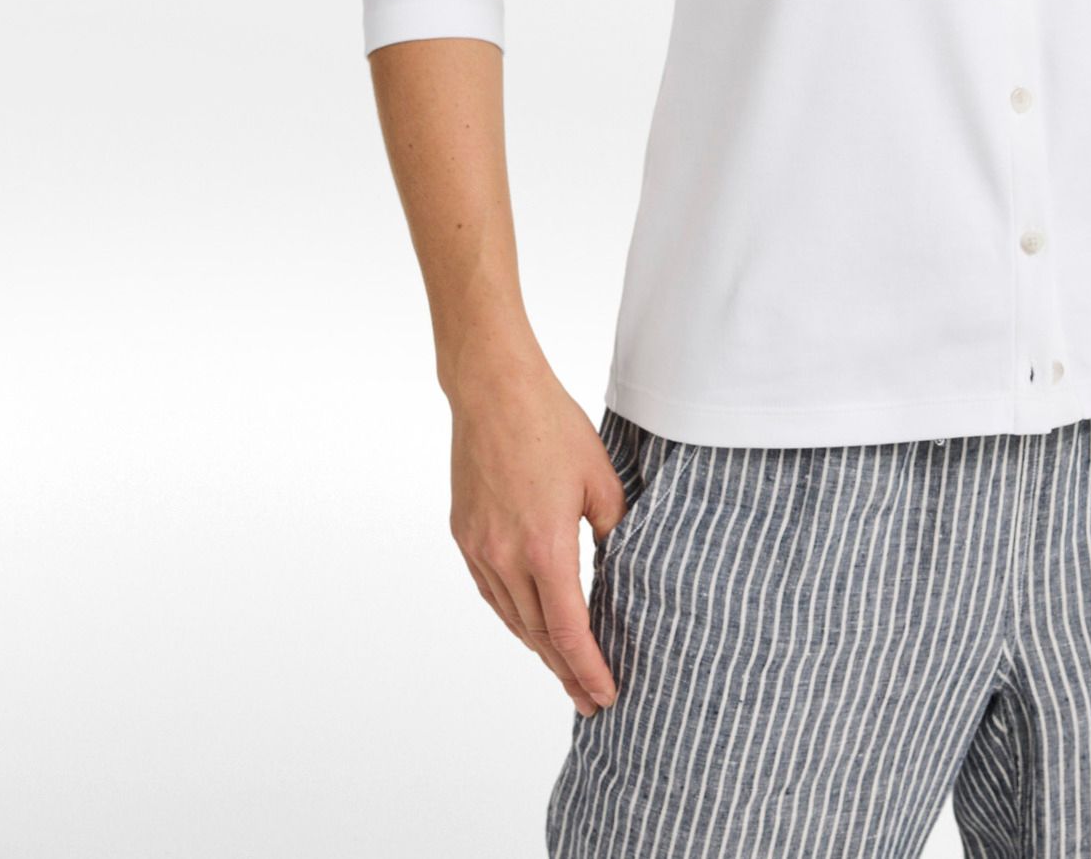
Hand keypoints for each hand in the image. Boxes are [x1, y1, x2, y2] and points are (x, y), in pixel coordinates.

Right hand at [447, 368, 629, 715]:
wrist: (493, 391)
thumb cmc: (552, 425)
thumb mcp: (601, 477)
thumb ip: (615, 529)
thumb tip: (624, 566)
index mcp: (545, 546)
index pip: (569, 629)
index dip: (588, 668)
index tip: (605, 694)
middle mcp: (505, 557)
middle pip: (539, 635)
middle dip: (566, 671)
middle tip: (590, 699)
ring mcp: (480, 549)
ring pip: (512, 618)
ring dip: (540, 648)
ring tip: (564, 671)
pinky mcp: (466, 536)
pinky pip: (492, 593)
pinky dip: (514, 616)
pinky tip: (531, 626)